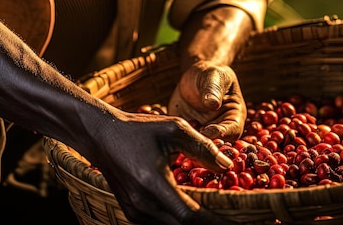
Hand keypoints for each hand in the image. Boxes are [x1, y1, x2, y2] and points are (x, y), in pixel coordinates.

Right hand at [84, 110, 235, 224]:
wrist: (101, 135)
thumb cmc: (139, 128)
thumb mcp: (174, 129)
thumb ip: (203, 147)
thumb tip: (228, 165)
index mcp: (153, 184)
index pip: (191, 217)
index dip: (217, 223)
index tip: (241, 221)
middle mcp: (142, 205)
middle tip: (239, 220)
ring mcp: (135, 213)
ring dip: (197, 223)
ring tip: (221, 216)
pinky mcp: (133, 213)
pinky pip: (162, 224)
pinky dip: (181, 221)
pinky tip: (198, 212)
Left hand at [167, 60, 246, 141]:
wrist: (195, 76)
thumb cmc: (210, 74)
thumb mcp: (213, 77)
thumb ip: (213, 89)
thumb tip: (212, 104)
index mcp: (234, 116)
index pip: (233, 130)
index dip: (222, 133)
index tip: (207, 130)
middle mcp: (221, 128)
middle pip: (217, 144)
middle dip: (204, 144)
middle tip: (191, 139)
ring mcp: (204, 132)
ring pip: (199, 147)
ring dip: (189, 145)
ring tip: (178, 135)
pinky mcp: (188, 133)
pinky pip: (183, 142)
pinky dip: (176, 140)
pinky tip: (168, 130)